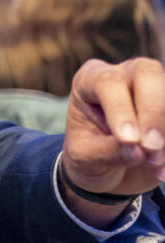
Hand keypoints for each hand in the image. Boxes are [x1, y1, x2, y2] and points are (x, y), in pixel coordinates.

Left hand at [63, 58, 164, 200]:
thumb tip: (138, 151)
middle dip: (153, 110)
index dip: (121, 109)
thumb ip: (107, 151)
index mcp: (90, 80)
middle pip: (148, 72)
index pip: (108, 82)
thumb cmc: (89, 156)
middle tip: (150, 146)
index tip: (128, 140)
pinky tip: (161, 170)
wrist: (108, 171)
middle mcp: (123, 75)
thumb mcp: (85, 157)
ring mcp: (153, 88)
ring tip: (152, 162)